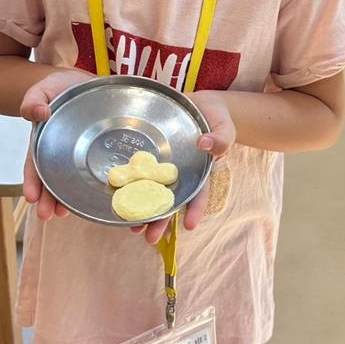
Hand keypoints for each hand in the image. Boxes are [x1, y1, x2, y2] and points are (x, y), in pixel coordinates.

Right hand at [20, 68, 92, 220]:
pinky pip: (100, 170)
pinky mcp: (100, 153)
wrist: (83, 83)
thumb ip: (34, 99)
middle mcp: (61, 153)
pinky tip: (103, 198)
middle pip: (53, 179)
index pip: (36, 163)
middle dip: (49, 198)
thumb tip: (37, 113)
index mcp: (45, 141)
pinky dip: (99, 186)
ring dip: (70, 199)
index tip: (30, 197)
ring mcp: (80, 155)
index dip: (32, 181)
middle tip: (46, 214)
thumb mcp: (43, 88)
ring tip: (66, 214)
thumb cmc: (60, 87)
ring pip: (75, 180)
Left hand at [131, 90, 235, 244]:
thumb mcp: (225, 127)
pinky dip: (130, 187)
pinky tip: (119, 199)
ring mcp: (163, 166)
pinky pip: (139, 172)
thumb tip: (204, 145)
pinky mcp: (149, 157)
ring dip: (142, 211)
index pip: (198, 193)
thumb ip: (220, 138)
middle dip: (161, 221)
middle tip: (150, 238)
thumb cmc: (216, 119)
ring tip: (132, 228)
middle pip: (170, 201)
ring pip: (152, 192)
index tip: (189, 226)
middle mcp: (180, 174)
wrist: (199, 105)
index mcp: (200, 171)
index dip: (194, 209)